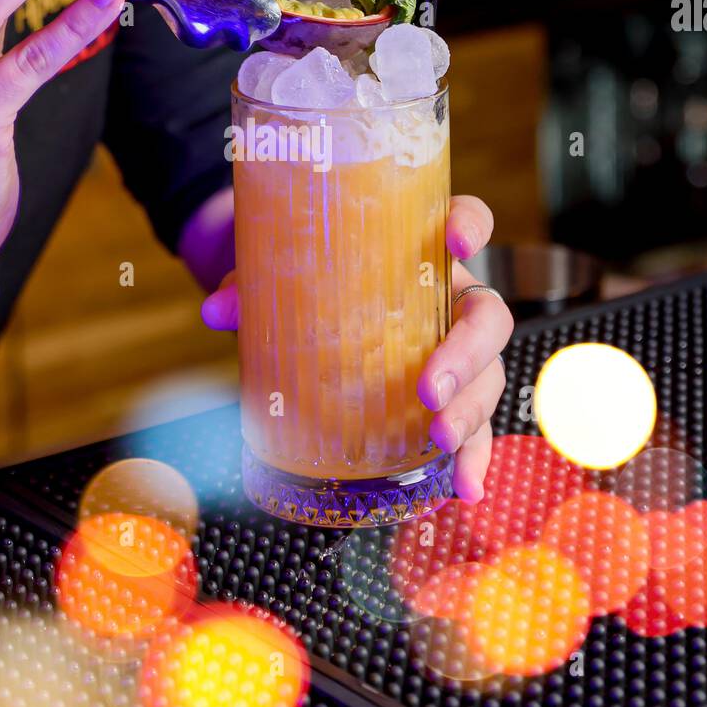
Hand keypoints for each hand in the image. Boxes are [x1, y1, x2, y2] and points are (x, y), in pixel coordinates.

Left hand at [202, 193, 511, 503]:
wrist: (307, 309)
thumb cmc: (309, 281)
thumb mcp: (279, 272)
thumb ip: (252, 284)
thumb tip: (217, 311)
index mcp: (421, 254)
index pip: (464, 218)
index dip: (471, 223)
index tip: (458, 239)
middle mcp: (451, 300)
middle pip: (487, 318)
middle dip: (467, 354)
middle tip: (428, 390)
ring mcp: (457, 351)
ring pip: (488, 376)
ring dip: (472, 412)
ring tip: (440, 442)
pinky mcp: (452, 397)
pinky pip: (476, 426)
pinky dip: (474, 457)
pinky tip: (464, 487)